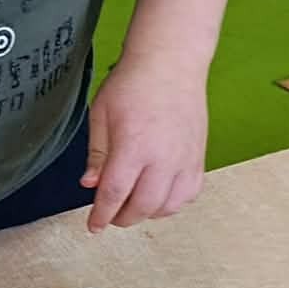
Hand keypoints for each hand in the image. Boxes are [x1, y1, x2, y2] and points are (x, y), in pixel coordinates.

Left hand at [81, 57, 206, 232]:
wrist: (171, 61)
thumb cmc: (132, 82)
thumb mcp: (102, 114)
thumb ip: (97, 154)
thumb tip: (90, 184)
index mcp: (133, 146)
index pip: (115, 193)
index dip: (102, 215)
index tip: (94, 226)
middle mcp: (162, 157)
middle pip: (142, 206)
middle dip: (123, 218)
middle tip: (111, 216)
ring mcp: (185, 158)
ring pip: (168, 206)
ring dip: (148, 213)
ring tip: (133, 205)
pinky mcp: (198, 156)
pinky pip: (189, 194)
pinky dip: (173, 203)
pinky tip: (159, 196)